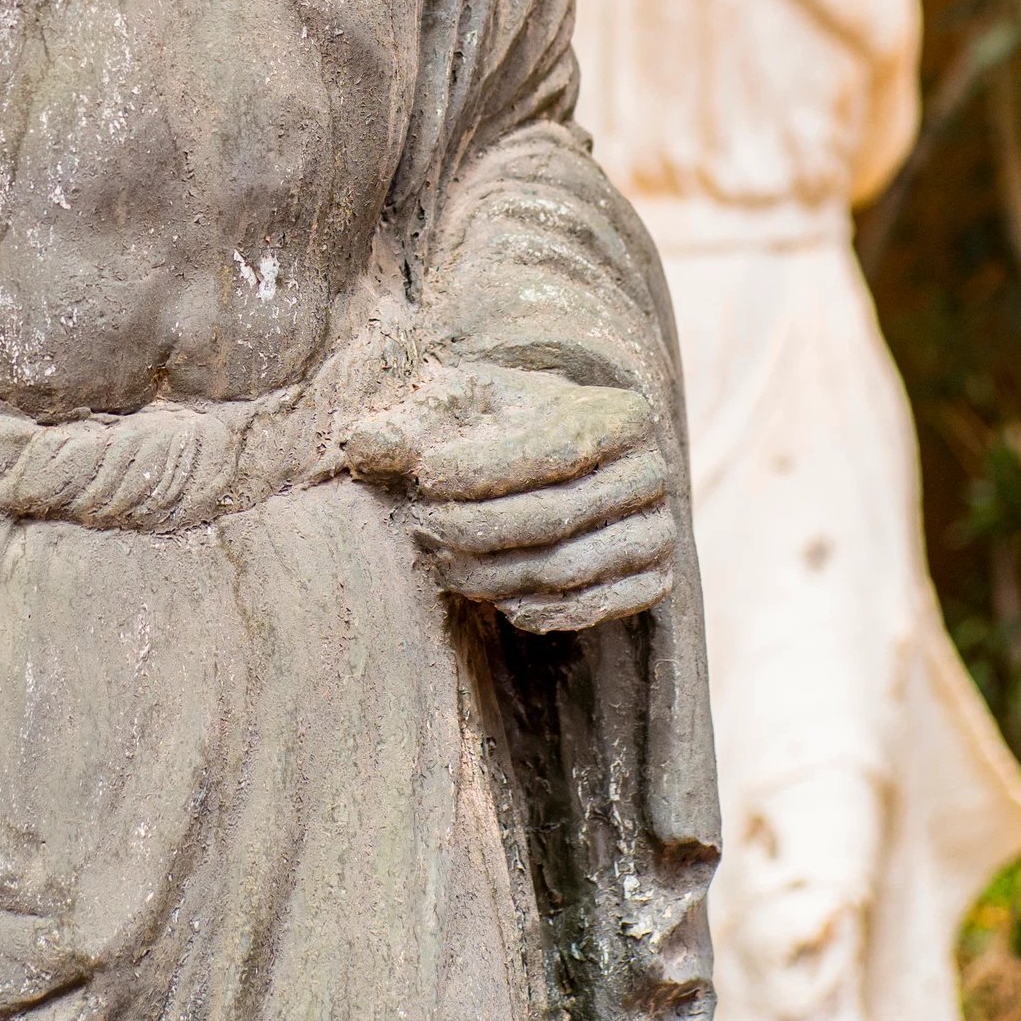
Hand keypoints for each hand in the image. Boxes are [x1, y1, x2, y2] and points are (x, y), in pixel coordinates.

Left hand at [345, 367, 675, 632]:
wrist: (549, 466)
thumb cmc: (494, 428)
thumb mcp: (454, 411)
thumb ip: (406, 428)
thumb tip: (362, 447)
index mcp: (618, 413)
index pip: (551, 449)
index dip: (480, 468)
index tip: (421, 476)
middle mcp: (652, 470)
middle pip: (552, 517)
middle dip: (473, 528)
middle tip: (418, 528)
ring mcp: (658, 530)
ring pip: (563, 569)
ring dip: (490, 574)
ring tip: (439, 560)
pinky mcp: (653, 580)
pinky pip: (592, 608)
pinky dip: (532, 609)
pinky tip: (490, 596)